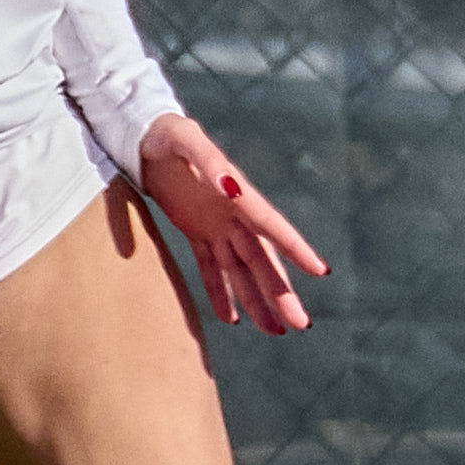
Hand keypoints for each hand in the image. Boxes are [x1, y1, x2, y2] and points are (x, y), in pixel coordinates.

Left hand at [132, 115, 324, 333]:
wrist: (144, 136)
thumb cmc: (168, 134)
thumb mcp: (185, 139)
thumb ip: (207, 160)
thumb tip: (231, 185)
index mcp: (238, 194)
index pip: (271, 226)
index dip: (295, 249)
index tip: (319, 271)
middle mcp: (233, 214)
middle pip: (262, 259)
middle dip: (281, 291)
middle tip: (300, 323)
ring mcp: (216, 225)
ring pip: (242, 270)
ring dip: (257, 299)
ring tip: (274, 330)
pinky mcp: (196, 231)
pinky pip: (212, 267)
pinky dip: (221, 292)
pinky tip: (233, 318)